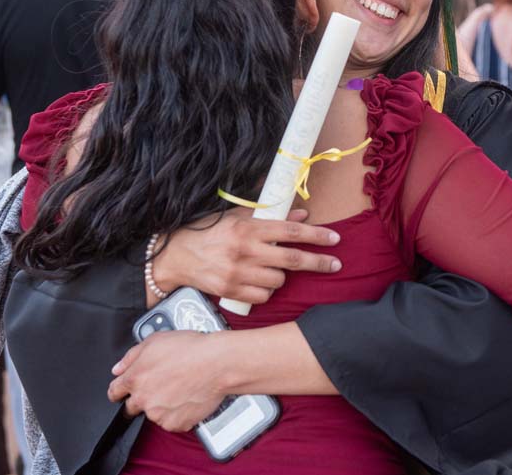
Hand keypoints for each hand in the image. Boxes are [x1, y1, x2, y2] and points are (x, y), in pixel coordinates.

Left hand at [108, 331, 226, 430]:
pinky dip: (177, 413)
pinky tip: (186, 397)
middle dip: (141, 398)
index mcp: (135, 378)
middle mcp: (144, 399)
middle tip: (159, 386)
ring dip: (161, 405)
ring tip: (179, 388)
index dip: (119, 390)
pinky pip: (171, 421)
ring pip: (153, 413)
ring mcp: (159, 414)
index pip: (114, 392)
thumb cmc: (190, 349)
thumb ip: (131, 356)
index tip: (122, 391)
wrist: (217, 364)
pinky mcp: (176, 424)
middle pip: (132, 406)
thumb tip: (118, 368)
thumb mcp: (155, 340)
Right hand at [158, 207, 340, 304]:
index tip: (334, 239)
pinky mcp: (230, 291)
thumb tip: (303, 215)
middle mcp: (244, 251)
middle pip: (292, 260)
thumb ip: (271, 216)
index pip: (291, 232)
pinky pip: (263, 296)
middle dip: (319, 262)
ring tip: (271, 267)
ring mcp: (237, 273)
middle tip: (336, 264)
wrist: (175, 256)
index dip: (316, 236)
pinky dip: (266, 290)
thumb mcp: (238, 217)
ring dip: (283, 276)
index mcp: (247, 228)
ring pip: (279, 280)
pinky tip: (258, 281)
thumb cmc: (209, 232)